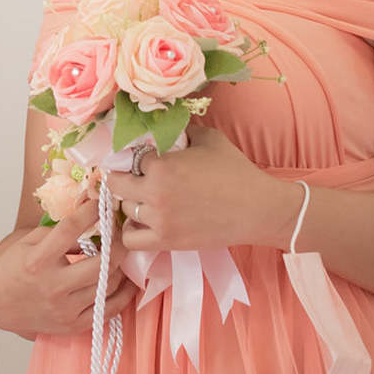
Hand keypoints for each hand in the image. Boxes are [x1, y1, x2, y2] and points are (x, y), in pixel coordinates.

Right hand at [0, 196, 132, 339]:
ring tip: (122, 254)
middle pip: (101, 263)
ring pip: (108, 284)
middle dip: (119, 243)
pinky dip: (123, 293)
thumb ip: (60, 235)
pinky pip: (109, 309)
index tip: (103, 202)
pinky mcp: (73, 325)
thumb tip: (95, 227)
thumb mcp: (30, 242)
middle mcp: (53, 286)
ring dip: (121, 266)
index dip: (91, 212)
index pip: (71, 229)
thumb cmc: (14, 269)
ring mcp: (65, 309)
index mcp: (37, 261)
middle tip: (123, 233)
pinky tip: (126, 280)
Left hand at [106, 126, 299, 252]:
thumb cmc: (235, 171)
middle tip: (134, 176)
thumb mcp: (208, 139)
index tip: (141, 156)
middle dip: (123, 176)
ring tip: (144, 197)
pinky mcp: (166, 241)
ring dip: (131, 201)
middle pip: (116, 183)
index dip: (135, 155)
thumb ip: (182, 133)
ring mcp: (158, 220)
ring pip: (123, 209)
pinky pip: (130, 239)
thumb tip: (166, 131)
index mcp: (161, 165)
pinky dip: (131, 230)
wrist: (257, 209)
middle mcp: (154, 193)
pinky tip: (143, 221)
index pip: (129, 156)